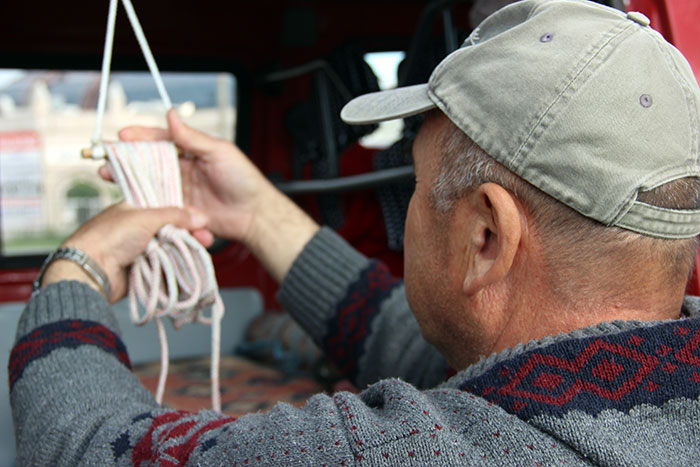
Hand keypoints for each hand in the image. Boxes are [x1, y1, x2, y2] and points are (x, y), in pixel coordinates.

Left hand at [41, 203, 206, 302]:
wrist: (90, 271)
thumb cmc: (110, 237)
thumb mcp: (145, 217)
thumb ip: (175, 215)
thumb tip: (200, 216)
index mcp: (134, 210)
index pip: (166, 209)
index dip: (185, 214)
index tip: (203, 221)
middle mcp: (136, 230)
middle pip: (171, 231)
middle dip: (190, 235)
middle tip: (206, 239)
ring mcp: (138, 251)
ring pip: (170, 250)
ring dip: (185, 252)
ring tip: (201, 254)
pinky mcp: (140, 270)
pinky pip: (164, 268)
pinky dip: (176, 268)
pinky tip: (190, 267)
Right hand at [106, 109, 319, 281]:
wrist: (254, 214)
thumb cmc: (243, 179)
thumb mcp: (219, 152)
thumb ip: (192, 137)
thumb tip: (171, 114)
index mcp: (191, 150)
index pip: (161, 139)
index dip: (141, 137)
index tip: (123, 135)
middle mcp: (182, 169)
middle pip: (148, 161)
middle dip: (125, 158)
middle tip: (105, 157)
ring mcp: (179, 189)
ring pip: (148, 182)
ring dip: (127, 179)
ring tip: (108, 175)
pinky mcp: (179, 209)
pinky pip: (157, 204)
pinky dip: (142, 201)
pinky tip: (126, 198)